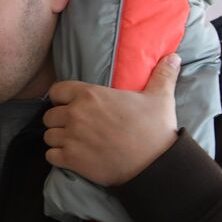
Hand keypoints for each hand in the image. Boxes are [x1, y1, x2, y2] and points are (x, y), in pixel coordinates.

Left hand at [44, 54, 179, 185]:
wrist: (156, 164)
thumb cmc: (156, 129)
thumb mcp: (160, 97)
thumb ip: (162, 75)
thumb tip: (173, 56)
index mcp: (89, 95)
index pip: (57, 91)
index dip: (62, 98)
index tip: (71, 105)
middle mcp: (75, 114)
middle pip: (50, 115)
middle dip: (59, 120)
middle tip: (74, 126)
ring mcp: (71, 137)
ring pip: (48, 135)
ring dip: (57, 139)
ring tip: (72, 142)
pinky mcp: (71, 159)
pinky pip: (50, 155)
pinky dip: (57, 157)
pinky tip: (70, 157)